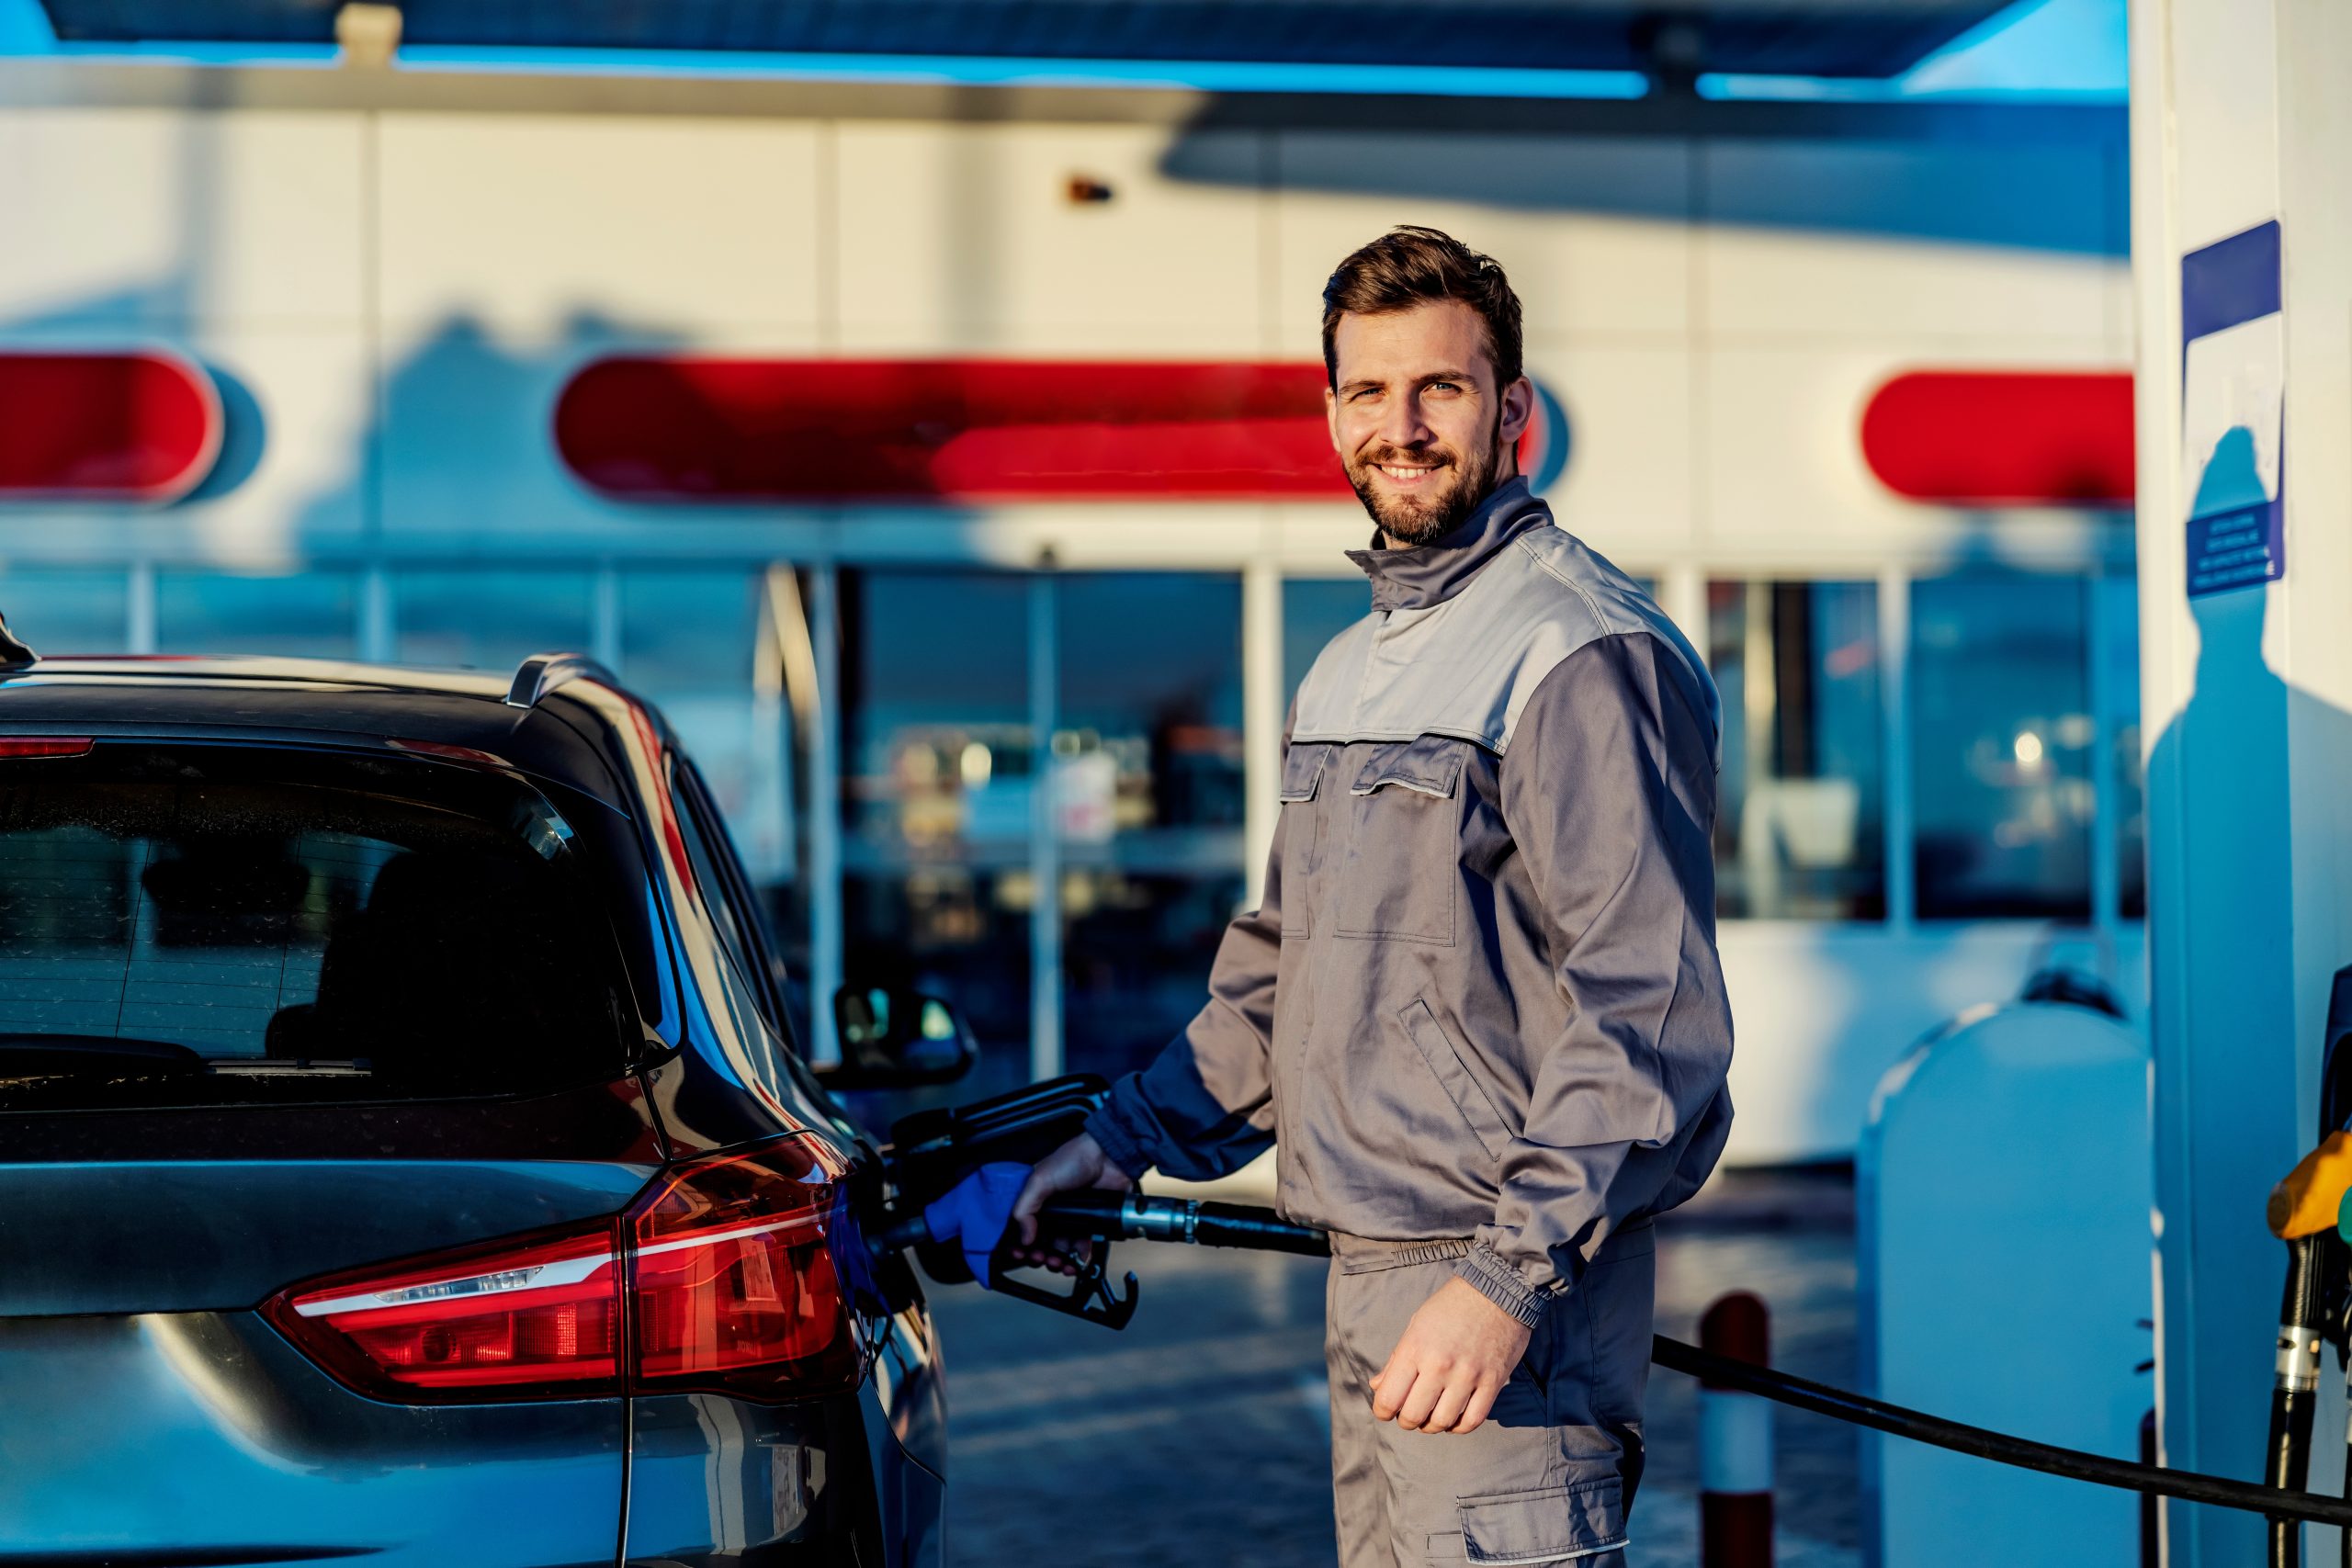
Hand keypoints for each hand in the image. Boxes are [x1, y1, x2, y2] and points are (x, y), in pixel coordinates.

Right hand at [1005, 1132, 1133, 1275]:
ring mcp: (1071, 1218)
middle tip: (1042, 1258)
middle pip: (1040, 1243)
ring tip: (1059, 1263)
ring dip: (1058, 1261)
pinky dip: (1079, 1257)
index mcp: (1035, 1200)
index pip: (1021, 1228)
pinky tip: (1077, 1260)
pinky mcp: (1089, 1223)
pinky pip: (1082, 1247)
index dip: (1019, 1244)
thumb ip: (1025, 1208)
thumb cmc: (1073, 1159)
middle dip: (1039, 1256)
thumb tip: (1024, 1238)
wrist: (1107, 1158)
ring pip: (1060, 1249)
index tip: (1020, 1254)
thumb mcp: (1039, 1180)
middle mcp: (1051, 1211)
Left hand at [1369, 1277, 1532, 1434]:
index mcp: (1415, 1348)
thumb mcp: (1416, 1324)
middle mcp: (1440, 1365)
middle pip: (1414, 1416)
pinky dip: (1459, 1427)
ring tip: (1431, 1416)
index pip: (1389, 1398)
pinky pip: (1472, 1420)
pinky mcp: (1492, 1382)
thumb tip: (1378, 1387)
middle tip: (1409, 1415)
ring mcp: (1468, 1375)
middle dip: (1406, 1421)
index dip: (1382, 1411)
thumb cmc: (1451, 1306)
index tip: (1386, 1410)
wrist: (1496, 1290)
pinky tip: (1454, 1418)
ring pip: (1442, 1422)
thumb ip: (1397, 1359)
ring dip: (1432, 1426)